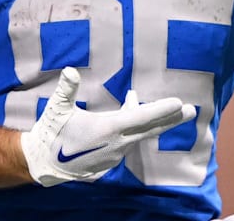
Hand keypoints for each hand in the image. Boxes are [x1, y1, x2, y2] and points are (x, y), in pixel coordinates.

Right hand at [20, 67, 196, 186]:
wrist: (42, 164)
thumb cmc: (51, 133)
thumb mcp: (57, 108)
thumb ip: (67, 89)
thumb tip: (70, 70)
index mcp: (107, 130)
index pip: (141, 118)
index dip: (161, 110)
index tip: (179, 103)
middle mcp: (116, 144)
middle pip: (150, 129)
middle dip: (171, 119)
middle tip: (191, 111)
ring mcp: (115, 155)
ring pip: (139, 135)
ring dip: (151, 121)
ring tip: (164, 108)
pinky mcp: (110, 160)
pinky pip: (129, 141)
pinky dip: (136, 129)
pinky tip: (130, 111)